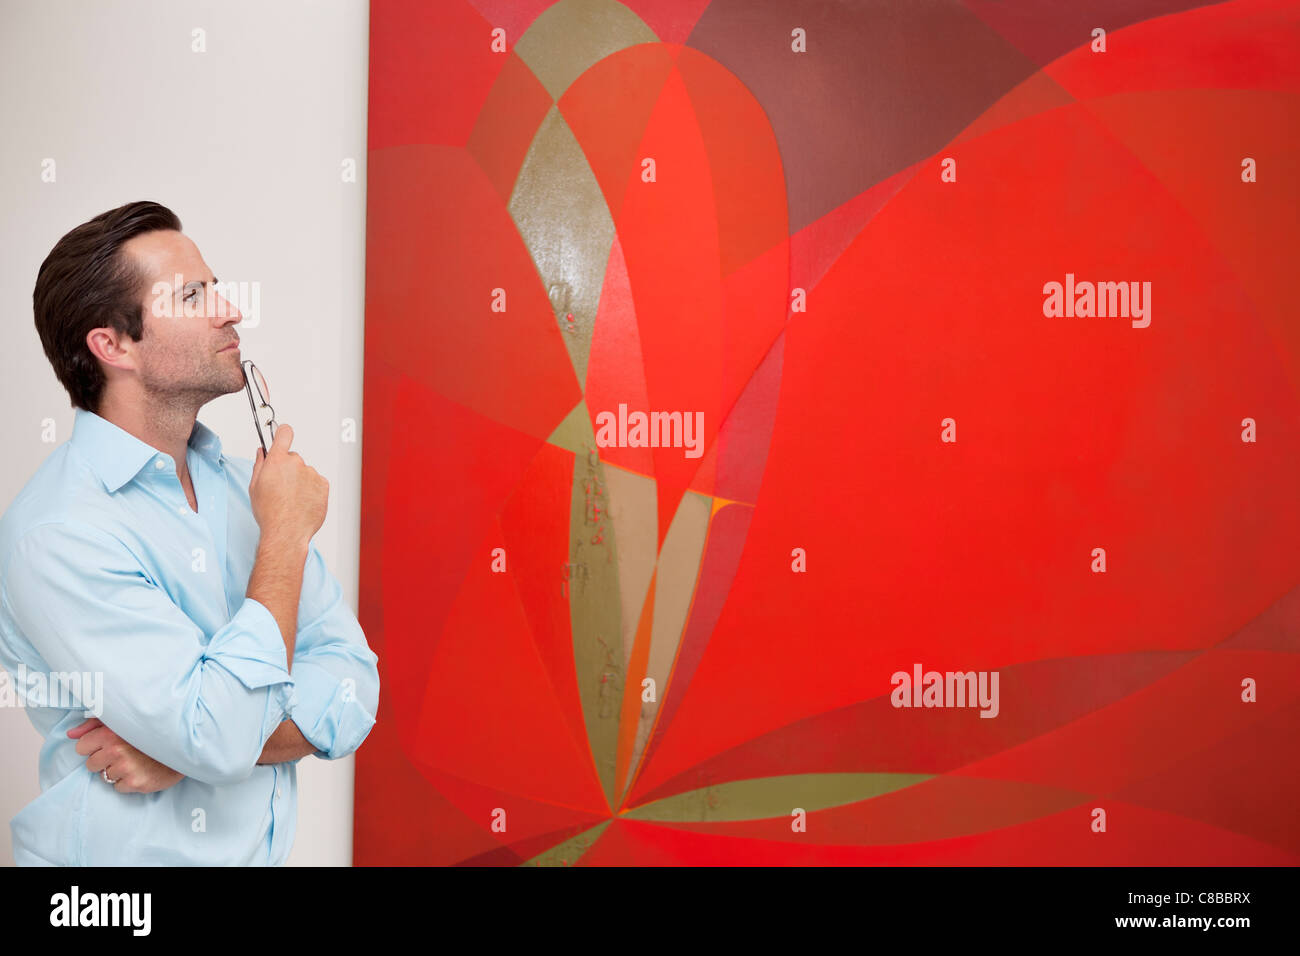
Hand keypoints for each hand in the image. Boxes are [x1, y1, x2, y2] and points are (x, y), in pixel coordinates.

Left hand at [68, 718, 183, 793]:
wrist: (184, 744)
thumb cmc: (150, 730)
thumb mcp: (123, 720)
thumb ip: (93, 724)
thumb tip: (70, 735)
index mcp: (111, 732)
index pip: (82, 747)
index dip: (94, 746)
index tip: (109, 743)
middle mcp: (116, 750)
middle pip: (91, 764)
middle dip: (104, 760)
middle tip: (124, 752)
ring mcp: (127, 769)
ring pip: (105, 777)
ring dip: (117, 771)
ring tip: (135, 760)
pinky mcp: (137, 783)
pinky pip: (119, 787)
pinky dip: (128, 781)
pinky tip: (141, 770)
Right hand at [248, 423, 328, 546]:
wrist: (286, 532)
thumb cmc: (269, 513)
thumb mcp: (255, 487)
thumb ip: (260, 465)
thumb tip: (262, 452)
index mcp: (277, 461)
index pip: (284, 434)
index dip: (282, 433)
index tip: (282, 434)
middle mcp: (296, 463)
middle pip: (293, 458)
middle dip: (288, 468)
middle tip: (281, 487)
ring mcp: (312, 474)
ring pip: (305, 472)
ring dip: (300, 481)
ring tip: (292, 500)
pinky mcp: (323, 485)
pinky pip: (316, 482)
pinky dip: (311, 490)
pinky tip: (302, 503)